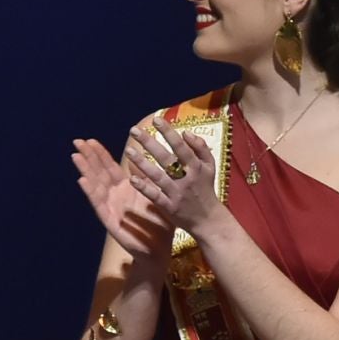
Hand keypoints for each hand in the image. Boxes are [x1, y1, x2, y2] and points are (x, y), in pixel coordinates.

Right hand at [71, 137, 174, 256]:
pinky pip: (99, 205)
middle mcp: (115, 196)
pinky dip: (90, 192)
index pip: (110, 167)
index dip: (100, 154)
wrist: (159, 250)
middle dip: (89, 157)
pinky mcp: (110, 221)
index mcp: (126, 188)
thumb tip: (142, 156)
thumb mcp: (154, 195)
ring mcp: (110, 208)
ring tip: (76, 156)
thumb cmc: (158, 224)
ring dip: (85, 170)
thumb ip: (146, 178)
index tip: (91, 140)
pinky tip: (82, 180)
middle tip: (78, 141)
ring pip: (95, 186)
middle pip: (99, 173)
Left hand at [124, 117, 221, 233]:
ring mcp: (177, 193)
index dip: (169, 132)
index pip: (181, 146)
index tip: (156, 120)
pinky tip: (132, 179)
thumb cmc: (205, 188)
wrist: (208, 220)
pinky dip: (144, 188)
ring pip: (158, 176)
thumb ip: (201, 148)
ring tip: (128, 150)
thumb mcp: (210, 166)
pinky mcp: (169, 207)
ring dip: (142, 163)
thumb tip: (186, 132)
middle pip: (166, 158)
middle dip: (150, 143)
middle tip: (134, 130)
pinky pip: (155, 196)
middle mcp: (187, 179)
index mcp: (197, 167)